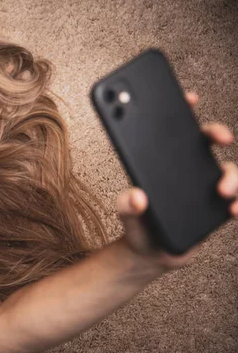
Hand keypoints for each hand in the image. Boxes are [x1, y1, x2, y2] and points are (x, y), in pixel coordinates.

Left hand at [117, 91, 237, 270]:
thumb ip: (126, 207)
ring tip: (222, 191)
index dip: (182, 110)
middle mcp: (185, 170)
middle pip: (206, 141)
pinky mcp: (217, 207)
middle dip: (216, 132)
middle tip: (220, 137)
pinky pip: (236, 199)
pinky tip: (232, 210)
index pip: (172, 130)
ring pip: (227, 170)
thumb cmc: (138, 229)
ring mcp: (203, 186)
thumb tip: (137, 196)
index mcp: (161, 163)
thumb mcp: (126, 217)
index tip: (189, 96)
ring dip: (232, 176)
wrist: (152, 256)